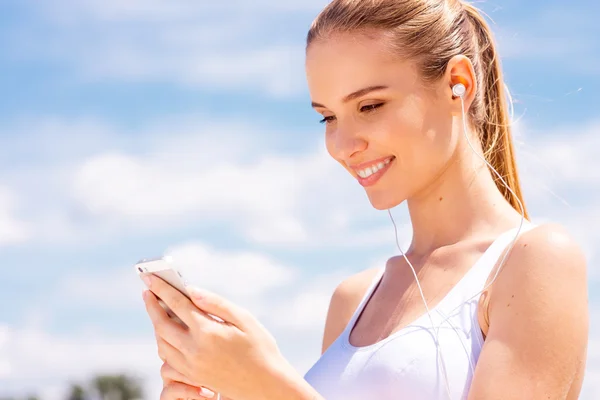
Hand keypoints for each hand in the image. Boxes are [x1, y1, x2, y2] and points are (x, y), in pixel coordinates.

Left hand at [142, 275, 294, 399]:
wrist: (265, 385)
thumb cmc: (260, 348)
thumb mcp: (244, 319)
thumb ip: (216, 303)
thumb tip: (192, 290)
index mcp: (208, 332)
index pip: (177, 305)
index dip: (162, 289)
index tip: (151, 278)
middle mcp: (194, 350)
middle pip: (162, 324)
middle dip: (152, 306)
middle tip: (148, 291)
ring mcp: (191, 366)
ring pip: (162, 342)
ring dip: (156, 324)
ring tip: (158, 310)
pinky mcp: (192, 376)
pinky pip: (168, 359)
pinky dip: (164, 343)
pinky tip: (169, 334)